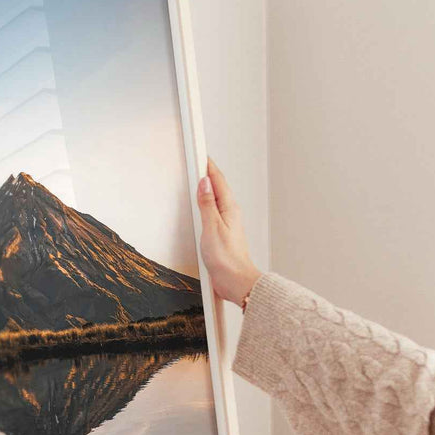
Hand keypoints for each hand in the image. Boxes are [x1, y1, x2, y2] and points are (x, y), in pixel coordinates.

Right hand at [197, 158, 261, 304]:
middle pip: (218, 187)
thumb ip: (207, 205)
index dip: (208, 166)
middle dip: (208, 172)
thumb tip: (204, 183)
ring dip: (207, 187)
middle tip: (198, 159)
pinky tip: (202, 205)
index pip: (217, 180)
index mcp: (229, 208)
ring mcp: (227, 223)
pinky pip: (213, 211)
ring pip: (216, 199)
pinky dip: (206, 203)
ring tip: (199, 176)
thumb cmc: (227, 259)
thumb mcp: (212, 228)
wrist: (236, 281)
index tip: (200, 153)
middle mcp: (230, 213)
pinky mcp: (222, 234)